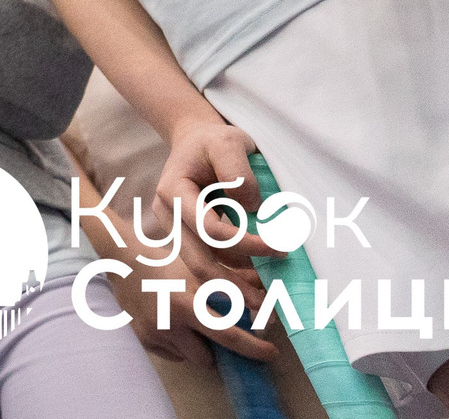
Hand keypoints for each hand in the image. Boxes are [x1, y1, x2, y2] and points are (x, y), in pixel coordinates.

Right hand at [112, 257, 279, 364]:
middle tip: (222, 336)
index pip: (227, 334)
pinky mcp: (144, 340)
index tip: (271, 352)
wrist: (122, 261)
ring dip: (198, 347)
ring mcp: (154, 334)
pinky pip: (173, 355)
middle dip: (219, 351)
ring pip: (190, 358)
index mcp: (186, 303)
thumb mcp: (198, 270)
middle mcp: (169, 323)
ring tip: (195, 326)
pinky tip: (175, 325)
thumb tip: (265, 296)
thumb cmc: (165, 260)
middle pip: (208, 357)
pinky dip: (180, 346)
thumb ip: (231, 285)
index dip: (253, 347)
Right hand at [155, 117, 274, 296]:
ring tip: (265, 303)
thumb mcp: (228, 142)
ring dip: (233, 288)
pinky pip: (207, 264)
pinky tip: (254, 286)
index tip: (280, 248)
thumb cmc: (213, 141)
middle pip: (198, 261)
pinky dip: (230, 278)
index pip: (210, 229)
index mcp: (172, 191)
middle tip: (267, 306)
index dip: (247, 243)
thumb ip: (238, 171)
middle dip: (233, 287)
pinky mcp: (185, 239)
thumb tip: (251, 210)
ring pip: (201, 269)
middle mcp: (167, 215)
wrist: (196, 142)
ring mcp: (174, 230)